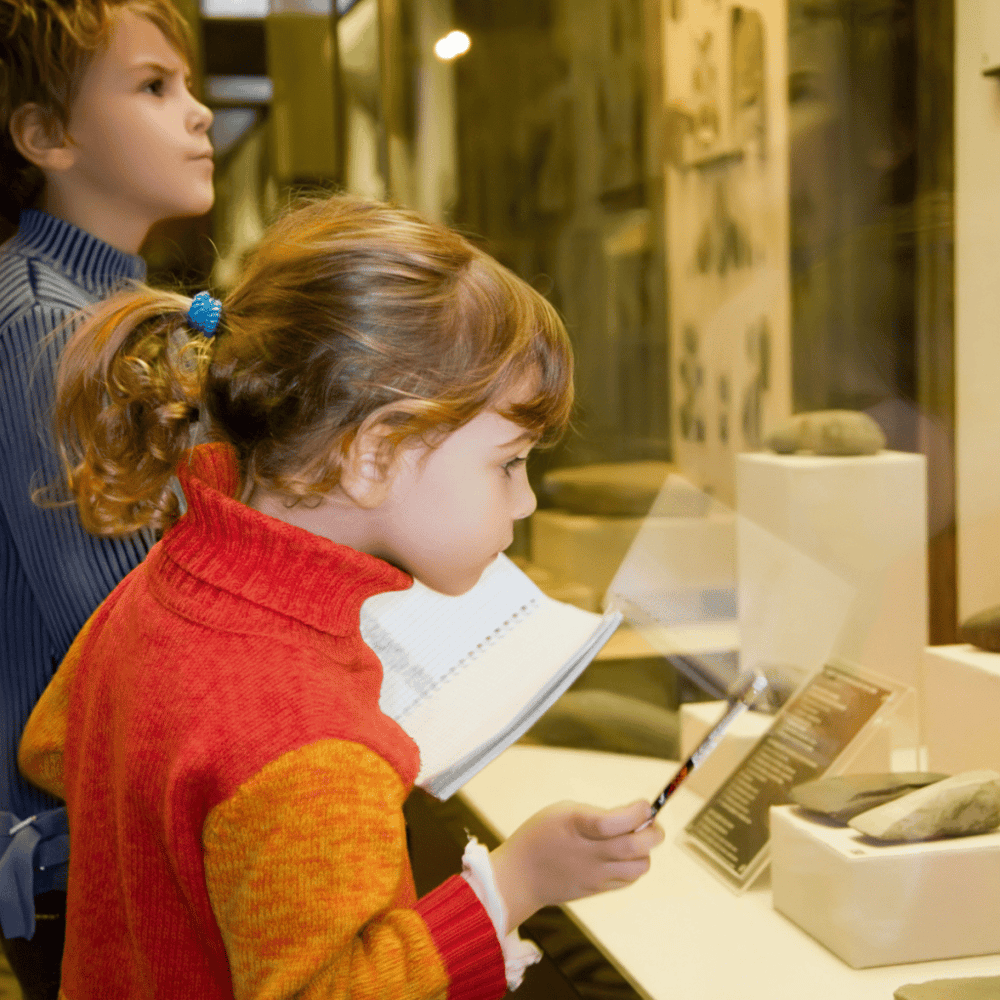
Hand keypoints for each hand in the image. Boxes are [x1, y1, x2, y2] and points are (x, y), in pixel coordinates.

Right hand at [489, 799, 663, 931]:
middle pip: (635, 847)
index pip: (615, 822)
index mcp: (576, 826)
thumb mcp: (562, 811)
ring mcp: (594, 875)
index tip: (644, 805)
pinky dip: (635, 866)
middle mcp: (588, 853)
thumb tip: (632, 817)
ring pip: (638, 867)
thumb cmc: (540, 835)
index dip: (638, 813)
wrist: (520, 876)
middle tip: (652, 823)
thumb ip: (597, 814)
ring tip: (638, 840)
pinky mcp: (597, 890)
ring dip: (646, 852)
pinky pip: (628, 879)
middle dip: (653, 833)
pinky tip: (626, 855)